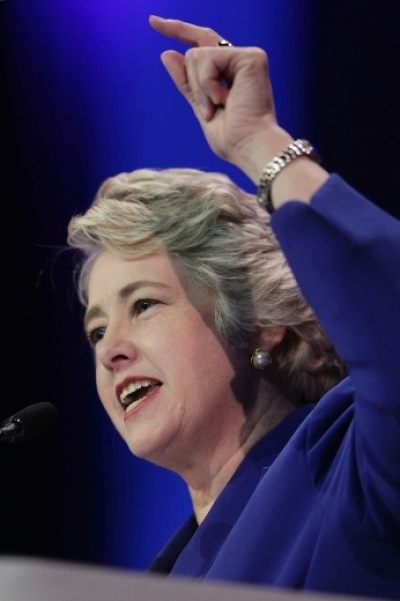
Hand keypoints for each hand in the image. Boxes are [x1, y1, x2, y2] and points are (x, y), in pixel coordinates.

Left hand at [149, 16, 291, 181]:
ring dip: (199, 88)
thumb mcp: (201, 108)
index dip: (178, 31)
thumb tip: (167, 53)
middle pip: (195, 50)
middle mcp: (240, 62)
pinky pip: (207, 58)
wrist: (248, 146)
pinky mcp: (251, 57)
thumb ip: (187, 83)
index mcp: (231, 73)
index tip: (154, 21)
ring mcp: (247, 57)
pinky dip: (207, 83)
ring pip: (196, 55)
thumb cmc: (232, 139)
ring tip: (218, 107)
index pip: (201, 44)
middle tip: (210, 109)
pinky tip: (223, 99)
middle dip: (192, 80)